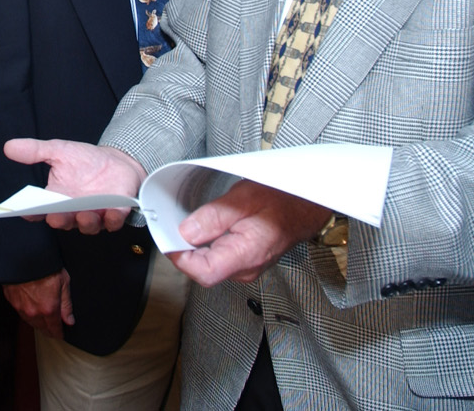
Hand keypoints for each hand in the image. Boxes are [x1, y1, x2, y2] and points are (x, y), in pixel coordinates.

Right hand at [3, 270, 73, 338]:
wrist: (23, 255)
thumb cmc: (44, 265)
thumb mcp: (63, 282)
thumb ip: (66, 304)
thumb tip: (69, 320)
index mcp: (49, 308)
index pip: (54, 329)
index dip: (59, 333)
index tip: (61, 334)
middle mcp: (34, 311)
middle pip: (42, 328)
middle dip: (49, 330)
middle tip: (53, 329)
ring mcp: (21, 307)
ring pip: (31, 322)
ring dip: (38, 323)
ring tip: (43, 320)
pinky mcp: (12, 300)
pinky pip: (21, 312)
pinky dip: (28, 313)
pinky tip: (32, 309)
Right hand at [4, 138, 146, 233]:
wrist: (117, 161)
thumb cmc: (85, 160)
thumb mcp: (59, 150)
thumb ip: (35, 151)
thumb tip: (8, 147)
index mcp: (56, 199)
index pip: (39, 211)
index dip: (30, 213)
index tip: (23, 211)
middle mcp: (73, 211)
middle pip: (63, 222)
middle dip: (59, 220)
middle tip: (55, 215)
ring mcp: (95, 215)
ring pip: (88, 226)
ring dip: (86, 222)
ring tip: (85, 213)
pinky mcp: (116, 213)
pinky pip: (113, 221)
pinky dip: (113, 219)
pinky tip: (112, 212)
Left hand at [168, 181, 332, 287]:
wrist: (305, 204)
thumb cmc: (280, 200)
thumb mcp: (242, 200)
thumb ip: (213, 218)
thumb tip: (185, 233)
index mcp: (245, 256)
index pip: (203, 272)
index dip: (180, 257)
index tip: (168, 237)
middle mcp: (245, 269)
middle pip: (202, 269)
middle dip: (185, 248)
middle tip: (176, 222)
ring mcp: (245, 268)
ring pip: (209, 264)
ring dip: (196, 245)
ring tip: (196, 221)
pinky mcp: (244, 262)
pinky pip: (218, 258)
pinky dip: (207, 244)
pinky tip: (209, 227)